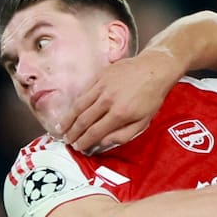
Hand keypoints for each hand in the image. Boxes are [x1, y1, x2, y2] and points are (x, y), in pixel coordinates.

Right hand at [59, 50, 175, 152]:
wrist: (155, 69)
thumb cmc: (151, 97)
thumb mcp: (144, 122)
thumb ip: (123, 135)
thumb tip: (103, 142)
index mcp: (120, 114)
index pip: (95, 132)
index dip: (84, 142)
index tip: (78, 148)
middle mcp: (107, 100)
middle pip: (84, 120)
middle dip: (73, 133)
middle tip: (67, 141)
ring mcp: (102, 86)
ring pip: (79, 105)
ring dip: (68, 119)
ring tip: (61, 129)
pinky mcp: (100, 76)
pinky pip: (84, 92)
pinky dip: (75, 103)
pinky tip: (72, 111)